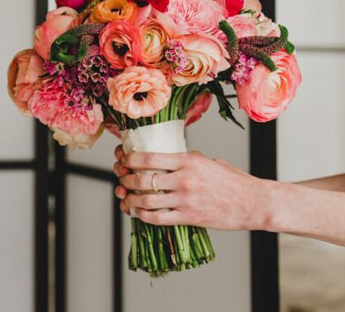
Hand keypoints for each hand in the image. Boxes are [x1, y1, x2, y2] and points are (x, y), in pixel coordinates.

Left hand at [111, 144, 267, 230]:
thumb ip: (187, 159)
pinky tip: (138, 213)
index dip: (130, 159)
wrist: (254, 203)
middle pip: (143, 179)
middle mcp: (184, 179)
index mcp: (188, 161)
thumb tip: (168, 158)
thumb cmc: (234, 182)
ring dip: (130, 199)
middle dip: (126, 178)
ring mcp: (185, 200)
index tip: (123, 159)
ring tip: (125, 197)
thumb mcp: (208, 161)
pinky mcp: (189, 218)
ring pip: (146, 200)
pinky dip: (143, 216)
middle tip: (121, 178)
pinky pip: (158, 218)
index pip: (149, 158)